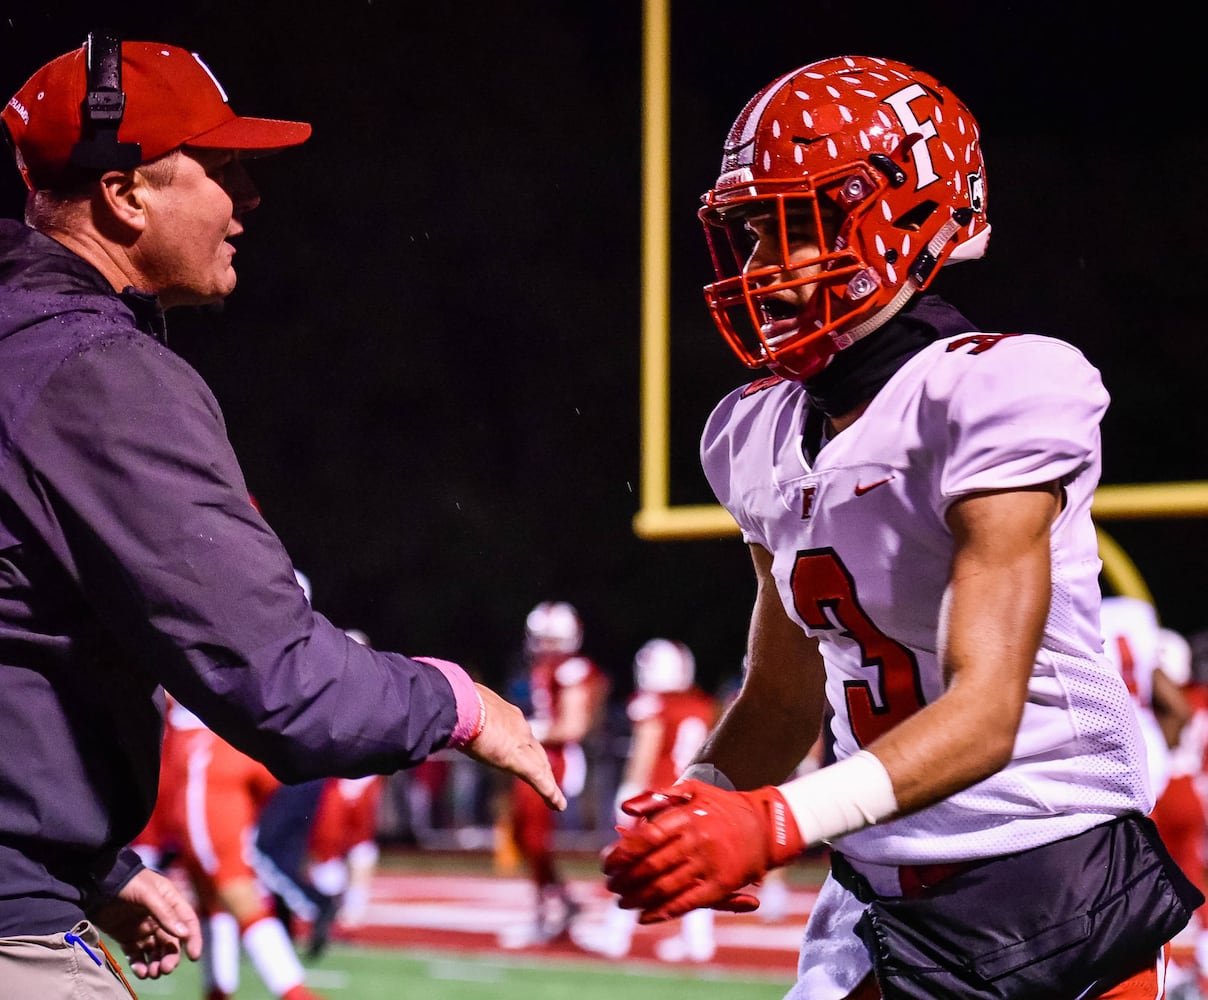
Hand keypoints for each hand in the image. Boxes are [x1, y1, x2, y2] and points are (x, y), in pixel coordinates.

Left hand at [91, 867, 201, 978]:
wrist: (98, 884)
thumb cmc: (129, 882)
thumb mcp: (149, 894)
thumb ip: (165, 914)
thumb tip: (184, 934)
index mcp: (170, 903)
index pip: (187, 922)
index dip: (193, 939)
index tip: (193, 956)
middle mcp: (160, 918)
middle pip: (171, 941)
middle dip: (170, 957)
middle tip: (165, 969)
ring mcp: (143, 929)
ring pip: (155, 951)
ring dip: (156, 963)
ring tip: (152, 973)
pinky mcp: (127, 938)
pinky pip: (136, 955)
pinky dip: (139, 965)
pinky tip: (140, 970)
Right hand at [458, 684, 566, 811]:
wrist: (459, 704)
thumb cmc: (451, 702)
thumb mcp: (455, 707)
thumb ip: (455, 713)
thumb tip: (436, 712)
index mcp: (502, 711)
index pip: (518, 730)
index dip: (522, 741)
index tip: (522, 748)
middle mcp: (517, 724)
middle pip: (534, 748)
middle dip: (541, 762)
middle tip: (547, 775)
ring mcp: (521, 741)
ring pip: (540, 764)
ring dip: (547, 780)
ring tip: (555, 796)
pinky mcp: (519, 759)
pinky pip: (539, 779)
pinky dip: (550, 793)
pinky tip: (559, 805)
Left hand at [601, 780, 804, 922]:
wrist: (765, 826)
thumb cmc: (722, 807)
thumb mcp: (693, 791)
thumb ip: (657, 798)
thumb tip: (624, 809)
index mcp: (687, 817)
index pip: (646, 838)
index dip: (622, 853)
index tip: (607, 863)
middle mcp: (696, 842)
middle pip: (651, 865)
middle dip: (624, 879)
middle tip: (610, 885)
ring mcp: (708, 866)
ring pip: (664, 887)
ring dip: (637, 898)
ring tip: (621, 902)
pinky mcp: (719, 886)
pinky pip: (685, 903)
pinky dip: (661, 913)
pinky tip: (644, 916)